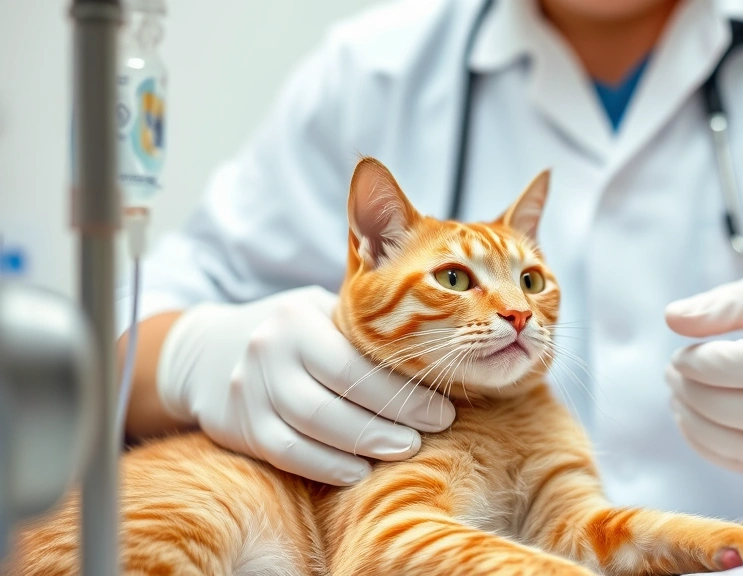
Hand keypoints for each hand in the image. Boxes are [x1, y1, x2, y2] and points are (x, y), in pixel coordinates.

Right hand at [156, 286, 455, 484]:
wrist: (209, 349)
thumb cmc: (290, 330)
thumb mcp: (321, 311)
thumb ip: (362, 329)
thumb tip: (437, 354)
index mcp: (296, 319)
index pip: (355, 365)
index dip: (402, 394)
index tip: (443, 410)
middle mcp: (267, 352)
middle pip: (334, 401)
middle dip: (388, 423)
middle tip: (426, 436)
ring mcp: (247, 391)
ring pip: (309, 430)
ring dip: (361, 447)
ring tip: (402, 451)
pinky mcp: (237, 425)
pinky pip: (284, 453)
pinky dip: (323, 466)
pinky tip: (357, 470)